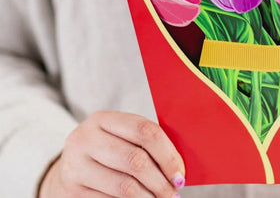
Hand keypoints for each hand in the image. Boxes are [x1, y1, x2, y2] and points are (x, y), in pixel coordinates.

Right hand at [39, 111, 184, 196]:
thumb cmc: (107, 150)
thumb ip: (145, 142)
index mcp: (102, 119)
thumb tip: (178, 167)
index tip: (180, 173)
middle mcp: (85, 139)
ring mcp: (75, 166)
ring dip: (149, 197)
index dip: (167, 154)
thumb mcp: (120, 136)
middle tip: (174, 192)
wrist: (69, 168)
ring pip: (125, 186)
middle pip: (135, 160)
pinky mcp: (72, 191)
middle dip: (160, 180)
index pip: (144, 130)